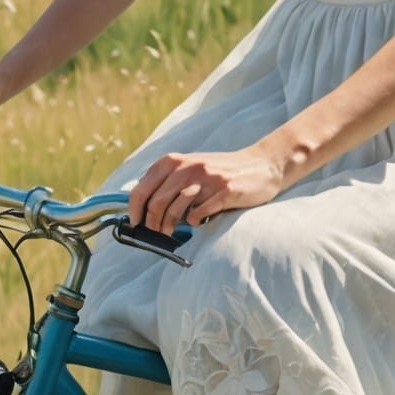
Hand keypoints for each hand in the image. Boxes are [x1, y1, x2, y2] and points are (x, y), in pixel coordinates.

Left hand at [127, 145, 285, 234]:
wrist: (260, 166)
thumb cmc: (220, 172)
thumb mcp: (190, 168)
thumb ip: (168, 182)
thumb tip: (142, 207)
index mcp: (174, 161)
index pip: (142, 188)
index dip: (134, 210)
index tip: (136, 223)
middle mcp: (188, 167)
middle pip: (156, 202)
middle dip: (151, 224)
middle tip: (155, 233)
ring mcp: (206, 178)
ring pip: (174, 209)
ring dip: (169, 227)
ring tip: (170, 233)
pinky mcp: (224, 191)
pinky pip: (199, 213)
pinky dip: (193, 221)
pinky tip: (197, 220)